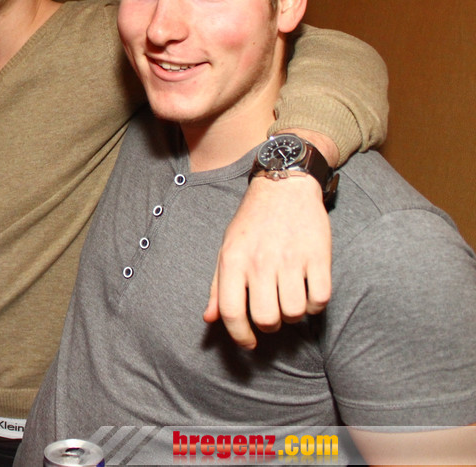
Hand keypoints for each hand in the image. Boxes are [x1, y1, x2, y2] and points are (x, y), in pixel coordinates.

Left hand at [203, 174, 330, 348]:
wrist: (284, 186)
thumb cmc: (251, 222)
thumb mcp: (226, 249)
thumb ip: (217, 286)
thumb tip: (210, 319)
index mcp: (233, 260)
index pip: (232, 312)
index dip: (240, 336)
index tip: (248, 343)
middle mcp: (260, 261)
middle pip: (266, 319)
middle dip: (270, 325)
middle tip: (272, 314)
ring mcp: (290, 259)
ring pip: (294, 313)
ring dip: (293, 314)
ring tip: (290, 298)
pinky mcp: (318, 256)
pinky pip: (320, 299)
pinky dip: (316, 305)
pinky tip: (309, 292)